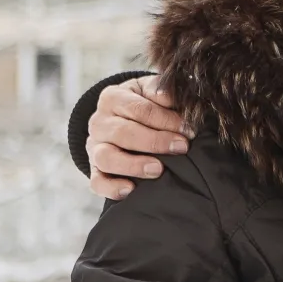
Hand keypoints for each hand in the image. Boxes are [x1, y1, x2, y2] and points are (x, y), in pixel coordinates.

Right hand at [87, 76, 190, 199]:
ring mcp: (94, 147)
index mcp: (113, 98)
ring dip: (133, 165)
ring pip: (106, 157)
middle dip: (155, 141)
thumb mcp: (150, 91)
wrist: (122, 119)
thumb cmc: (144, 104)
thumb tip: (169, 96)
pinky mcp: (95, 169)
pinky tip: (130, 190)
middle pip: (123, 133)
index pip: (139, 109)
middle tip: (181, 147)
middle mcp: (99, 122)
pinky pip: (97, 182)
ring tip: (158, 170)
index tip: (188, 130)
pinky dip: (112, 187)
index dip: (165, 119)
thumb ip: (160, 91)